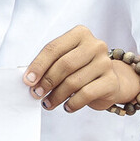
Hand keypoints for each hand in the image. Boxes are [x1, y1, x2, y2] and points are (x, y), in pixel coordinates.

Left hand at [23, 26, 139, 112]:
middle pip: (64, 64)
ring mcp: (105, 63)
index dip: (38, 65)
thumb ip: (49, 65)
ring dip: (56, 95)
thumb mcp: (65, 60)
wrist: (110, 81)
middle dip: (47, 81)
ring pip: (74, 81)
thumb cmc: (81, 68)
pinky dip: (73, 103)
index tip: (28, 80)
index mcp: (80, 34)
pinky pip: (86, 94)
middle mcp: (95, 45)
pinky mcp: (111, 81)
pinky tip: (66, 107)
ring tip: (48, 103)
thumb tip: (30, 80)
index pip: (54, 48)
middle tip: (36, 94)